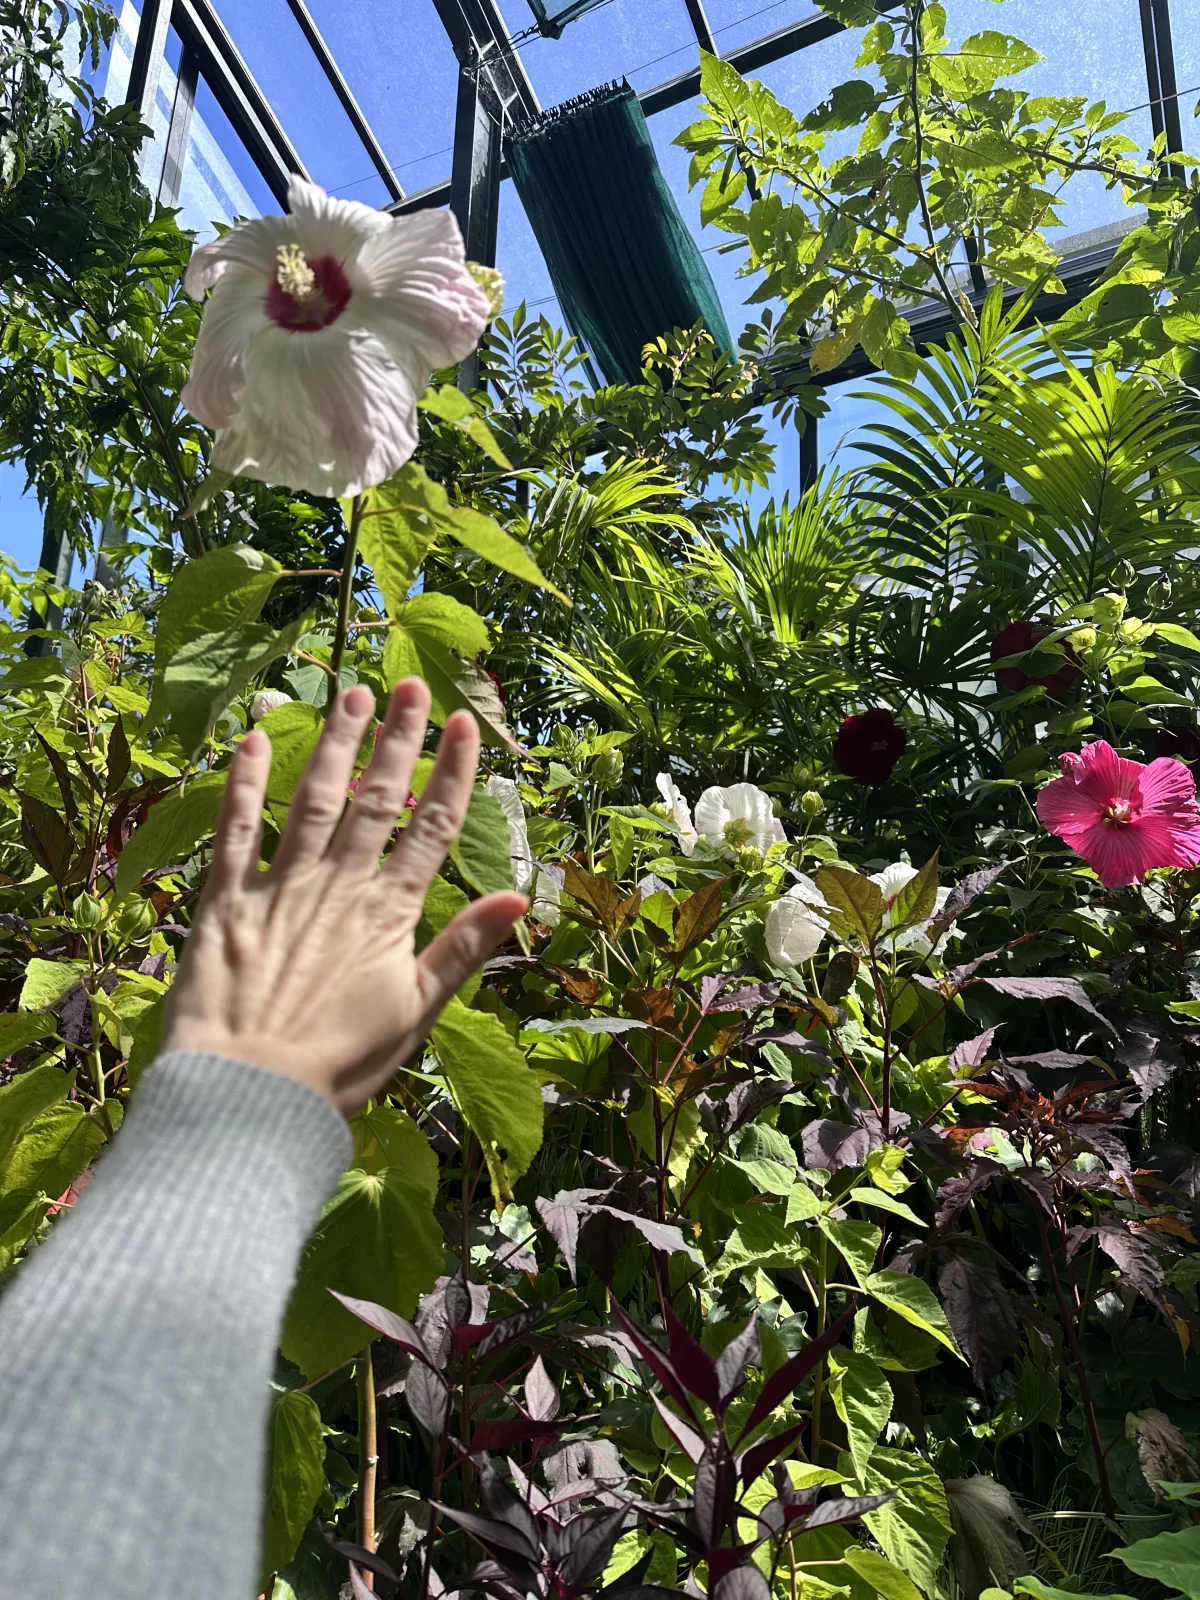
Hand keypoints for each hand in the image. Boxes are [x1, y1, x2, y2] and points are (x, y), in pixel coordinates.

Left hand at [161, 680, 527, 1112]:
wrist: (250, 1091)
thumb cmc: (341, 1064)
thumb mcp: (417, 1013)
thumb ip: (463, 949)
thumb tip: (518, 896)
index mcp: (390, 913)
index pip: (432, 828)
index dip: (451, 774)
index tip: (464, 724)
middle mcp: (340, 885)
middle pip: (376, 800)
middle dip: (398, 740)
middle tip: (411, 685)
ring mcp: (281, 886)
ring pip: (314, 799)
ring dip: (336, 744)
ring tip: (352, 695)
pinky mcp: (225, 900)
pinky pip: (236, 830)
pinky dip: (243, 784)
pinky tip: (252, 739)